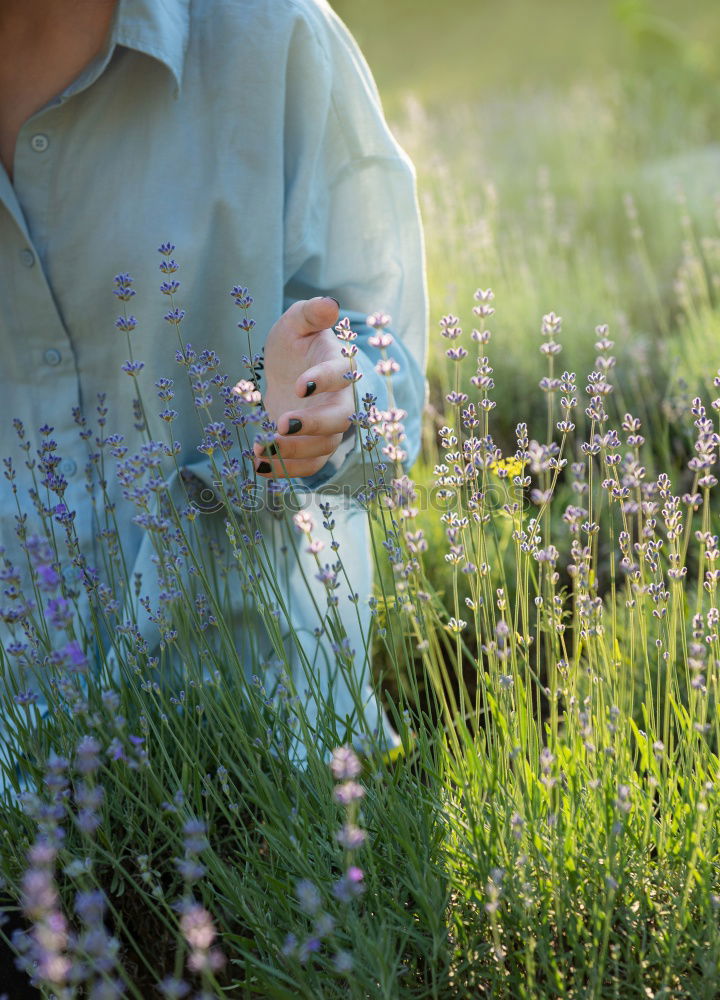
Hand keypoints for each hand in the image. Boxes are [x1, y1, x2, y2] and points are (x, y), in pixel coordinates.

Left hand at [250, 296, 355, 477]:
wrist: (291, 371)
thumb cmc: (297, 343)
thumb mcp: (296, 323)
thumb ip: (311, 313)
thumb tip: (330, 303)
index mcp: (340, 367)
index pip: (341, 375)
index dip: (323, 381)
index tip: (298, 385)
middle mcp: (340, 400)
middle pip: (339, 420)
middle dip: (312, 426)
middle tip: (280, 425)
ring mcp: (329, 428)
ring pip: (323, 447)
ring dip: (293, 453)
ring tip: (261, 450)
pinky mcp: (313, 447)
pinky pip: (309, 465)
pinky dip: (287, 471)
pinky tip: (260, 467)